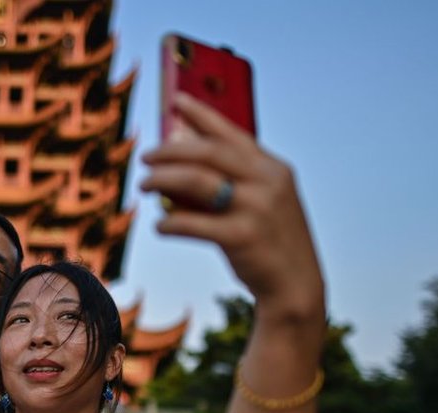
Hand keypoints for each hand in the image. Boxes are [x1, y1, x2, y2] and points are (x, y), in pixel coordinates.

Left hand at [140, 93, 323, 320]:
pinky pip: (193, 223)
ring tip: (142, 185)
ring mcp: (258, 208)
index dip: (201, 114)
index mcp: (272, 168)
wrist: (295, 286)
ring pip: (196, 181)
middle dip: (169, 151)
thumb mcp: (256, 203)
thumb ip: (225, 180)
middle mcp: (267, 182)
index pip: (230, 132)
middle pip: (208, 152)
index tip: (175, 101)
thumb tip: (177, 155)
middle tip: (145, 157)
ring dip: (162, 180)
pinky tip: (160, 225)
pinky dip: (170, 222)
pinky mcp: (243, 237)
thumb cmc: (267, 241)